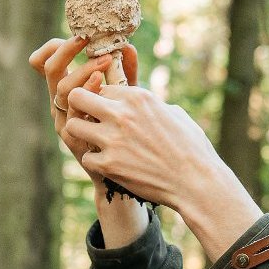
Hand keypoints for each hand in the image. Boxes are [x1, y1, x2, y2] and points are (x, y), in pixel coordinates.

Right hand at [29, 36, 139, 182]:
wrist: (128, 172)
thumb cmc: (126, 131)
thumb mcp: (126, 98)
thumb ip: (125, 74)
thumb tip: (127, 46)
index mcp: (70, 91)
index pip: (48, 63)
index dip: (55, 47)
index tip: (78, 36)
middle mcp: (62, 104)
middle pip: (52, 71)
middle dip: (68, 52)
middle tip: (86, 40)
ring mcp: (66, 122)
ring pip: (62, 90)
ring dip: (82, 71)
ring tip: (103, 62)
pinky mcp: (75, 139)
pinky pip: (73, 115)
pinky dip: (86, 96)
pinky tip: (101, 84)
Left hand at [61, 83, 223, 213]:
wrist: (195, 181)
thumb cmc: (191, 147)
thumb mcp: (174, 113)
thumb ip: (152, 105)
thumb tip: (142, 103)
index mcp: (138, 98)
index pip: (100, 86)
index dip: (102, 99)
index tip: (108, 110)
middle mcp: (121, 114)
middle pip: (77, 97)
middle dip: (80, 108)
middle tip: (89, 121)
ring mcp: (112, 140)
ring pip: (73, 127)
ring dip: (82, 134)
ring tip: (96, 143)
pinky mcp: (109, 165)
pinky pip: (86, 158)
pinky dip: (96, 163)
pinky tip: (110, 165)